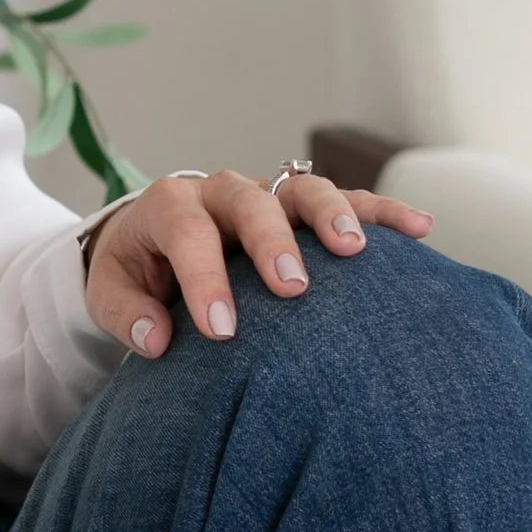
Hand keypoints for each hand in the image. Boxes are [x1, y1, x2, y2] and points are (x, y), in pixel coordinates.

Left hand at [84, 167, 431, 359]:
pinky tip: (420, 228)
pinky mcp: (303, 207)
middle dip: (272, 242)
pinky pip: (350, 200)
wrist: (155, 237)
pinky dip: (382, 211)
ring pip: (305, 190)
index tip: (221, 329)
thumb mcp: (111, 289)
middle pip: (251, 202)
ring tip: (356, 251)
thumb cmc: (137, 269)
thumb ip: (125, 313)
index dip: (205, 279)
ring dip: (334, 216)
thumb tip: (157, 341)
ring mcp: (268, 193)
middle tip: (292, 288)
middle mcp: (222, 190)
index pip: (187, 233)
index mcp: (170, 205)